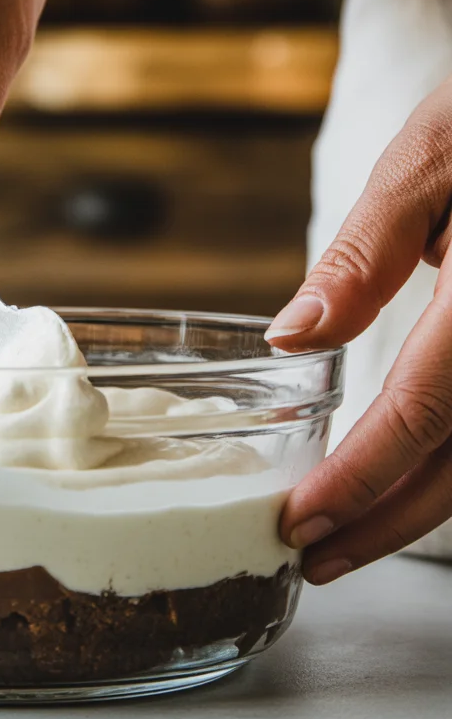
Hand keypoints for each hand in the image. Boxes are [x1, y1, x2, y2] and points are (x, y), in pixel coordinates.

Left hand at [268, 80, 451, 581]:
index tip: (300, 520)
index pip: (423, 413)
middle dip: (386, 523)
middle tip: (314, 556)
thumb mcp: (427, 162)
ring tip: (349, 536)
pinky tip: (409, 480)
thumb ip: (363, 258)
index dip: (361, 479)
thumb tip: (290, 340)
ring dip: (421, 510)